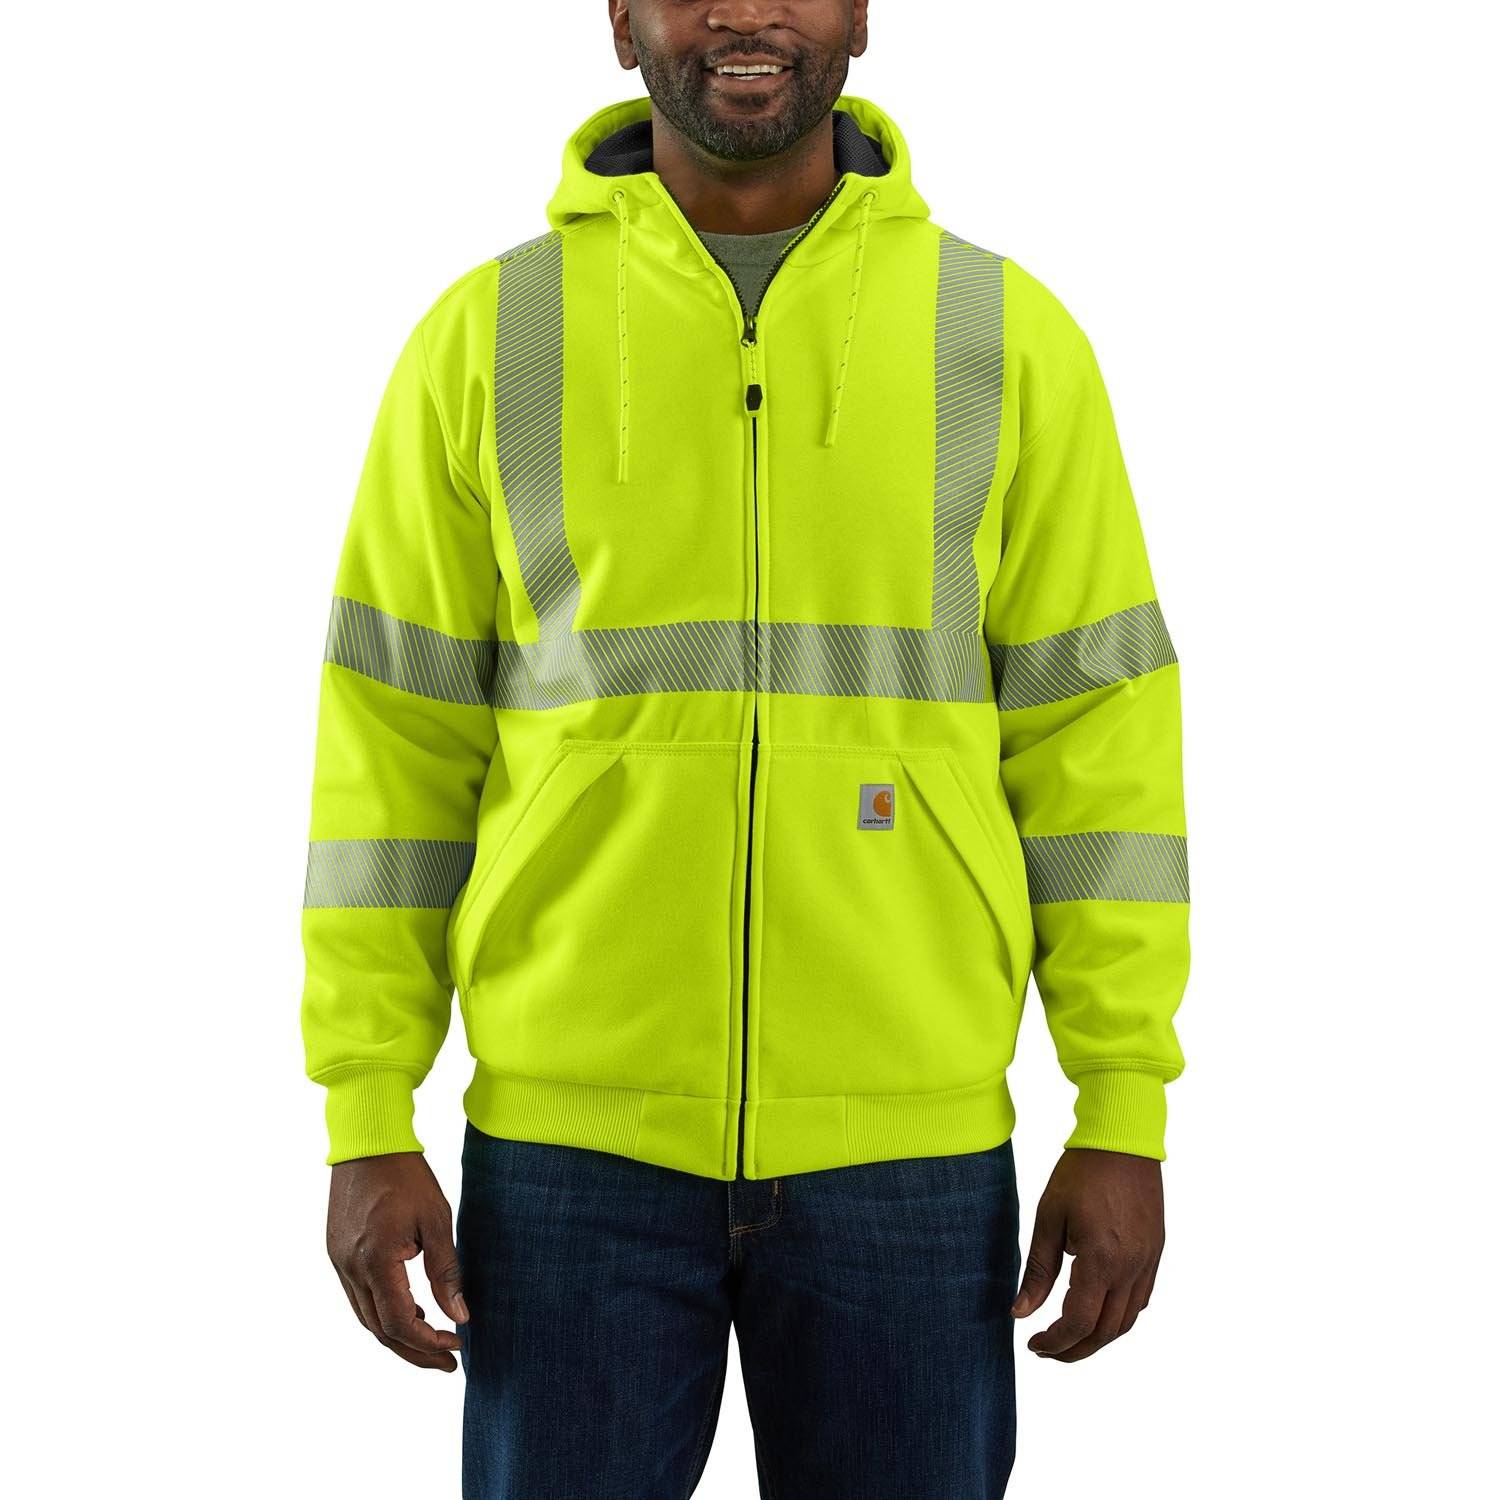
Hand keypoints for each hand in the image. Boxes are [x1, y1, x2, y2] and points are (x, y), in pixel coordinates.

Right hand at [326, 1152, 468, 1370]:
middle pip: (379, 1330)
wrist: (368, 1141)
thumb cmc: (406, 1175)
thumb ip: (446, 1271)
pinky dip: (383, 1311)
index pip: (398, 1323)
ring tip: (432, 1339)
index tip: (457, 1344)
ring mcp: (338, 1262)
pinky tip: (409, 1308)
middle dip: (414, 1351)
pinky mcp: (337, 1253)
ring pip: (366, 1317)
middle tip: (447, 1362)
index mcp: (375, 1261)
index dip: (427, 1342)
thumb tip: (459, 1316)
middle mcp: (349, 1268)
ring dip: (397, 1334)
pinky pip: (359, 1296)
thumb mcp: (436, 1220)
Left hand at [1010, 1147, 1163, 1361]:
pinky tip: (1097, 1311)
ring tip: (1068, 1338)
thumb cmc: (1081, 1174)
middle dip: (1075, 1349)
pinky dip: (1118, 1317)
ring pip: (1127, 1321)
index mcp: (1102, 1261)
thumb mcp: (1049, 1218)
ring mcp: (1148, 1262)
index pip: (1079, 1322)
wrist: (1122, 1140)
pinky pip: (1140, 1300)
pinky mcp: (1155, 1252)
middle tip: (1046, 1351)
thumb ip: (1038, 1270)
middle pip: (1105, 1331)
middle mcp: (1132, 1268)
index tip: (1033, 1344)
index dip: (1055, 1342)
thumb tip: (1020, 1312)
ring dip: (1098, 1337)